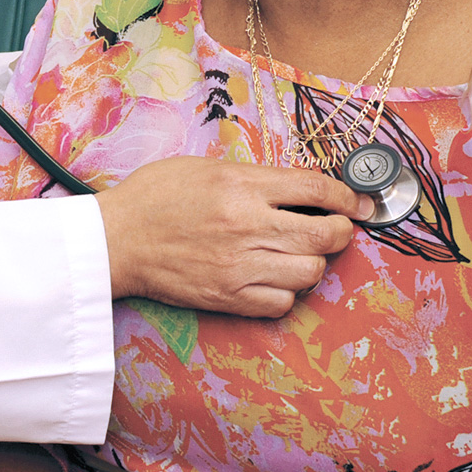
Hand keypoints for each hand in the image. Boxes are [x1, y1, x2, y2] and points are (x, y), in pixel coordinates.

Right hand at [93, 157, 373, 316]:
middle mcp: (246, 225)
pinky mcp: (228, 297)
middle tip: (335, 228)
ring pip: (310, 272)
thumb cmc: (155, 197)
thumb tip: (301, 188)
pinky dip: (287, 292)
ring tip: (299, 253)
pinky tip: (274, 278)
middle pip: (325, 234)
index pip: (315, 187)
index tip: (356, 202)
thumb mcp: (206, 167)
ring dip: (313, 262)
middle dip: (341, 231)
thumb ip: (255, 177)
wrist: (116, 239)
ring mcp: (239, 266)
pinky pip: (282, 303)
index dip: (346, 196)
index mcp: (241, 185)